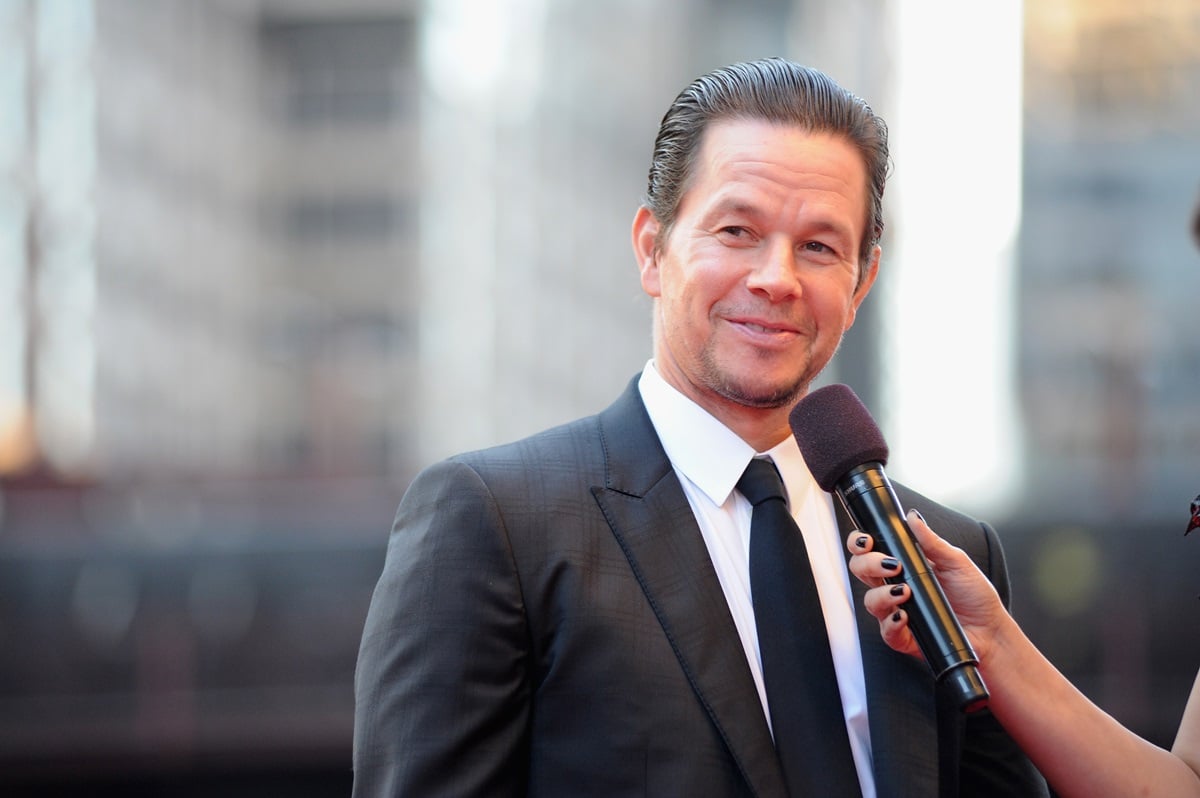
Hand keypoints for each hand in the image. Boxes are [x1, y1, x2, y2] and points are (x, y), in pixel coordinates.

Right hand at [845, 509, 1007, 663]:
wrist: (991, 630)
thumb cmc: (976, 596)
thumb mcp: (956, 562)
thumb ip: (931, 541)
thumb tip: (913, 517)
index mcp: (904, 566)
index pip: (870, 551)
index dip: (860, 544)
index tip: (868, 541)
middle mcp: (895, 587)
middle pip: (860, 572)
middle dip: (868, 564)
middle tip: (891, 565)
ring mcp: (896, 610)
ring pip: (869, 601)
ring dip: (882, 594)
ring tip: (905, 591)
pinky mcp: (903, 636)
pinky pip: (885, 630)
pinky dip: (891, 622)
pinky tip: (904, 615)